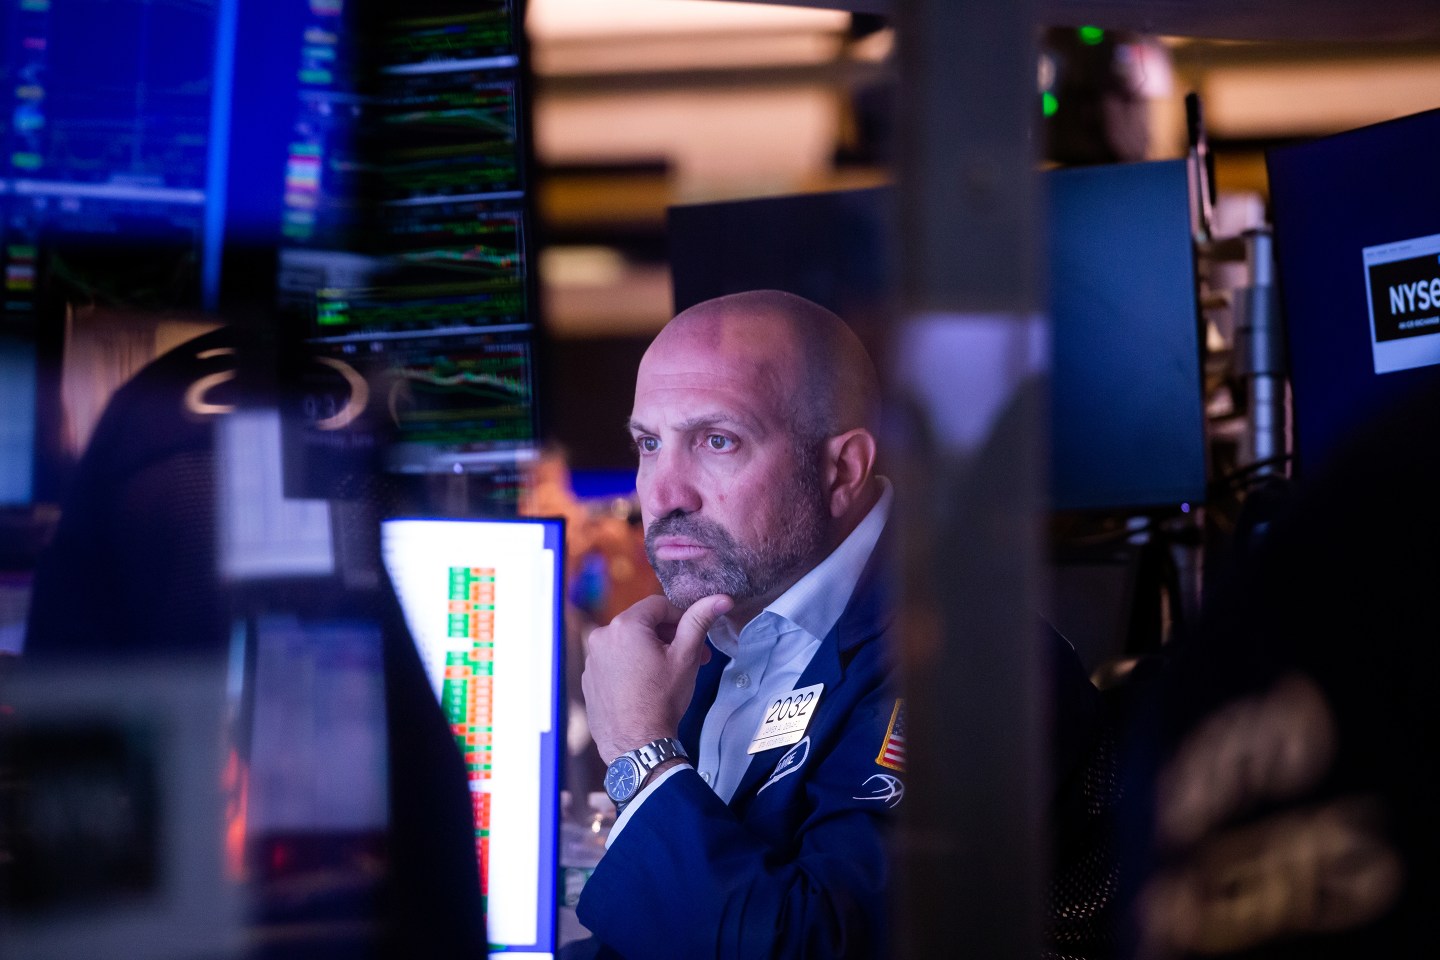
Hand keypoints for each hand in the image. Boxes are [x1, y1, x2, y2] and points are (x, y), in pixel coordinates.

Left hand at [582, 592, 732, 762]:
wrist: (636, 745)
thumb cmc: (662, 700)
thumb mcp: (686, 656)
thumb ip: (699, 621)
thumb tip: (720, 599)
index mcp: (625, 625)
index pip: (658, 605)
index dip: (680, 618)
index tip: (694, 637)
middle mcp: (601, 637)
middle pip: (642, 623)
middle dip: (667, 636)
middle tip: (690, 657)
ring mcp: (591, 659)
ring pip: (627, 643)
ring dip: (649, 651)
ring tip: (667, 675)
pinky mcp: (588, 679)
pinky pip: (613, 662)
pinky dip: (630, 667)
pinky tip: (645, 687)